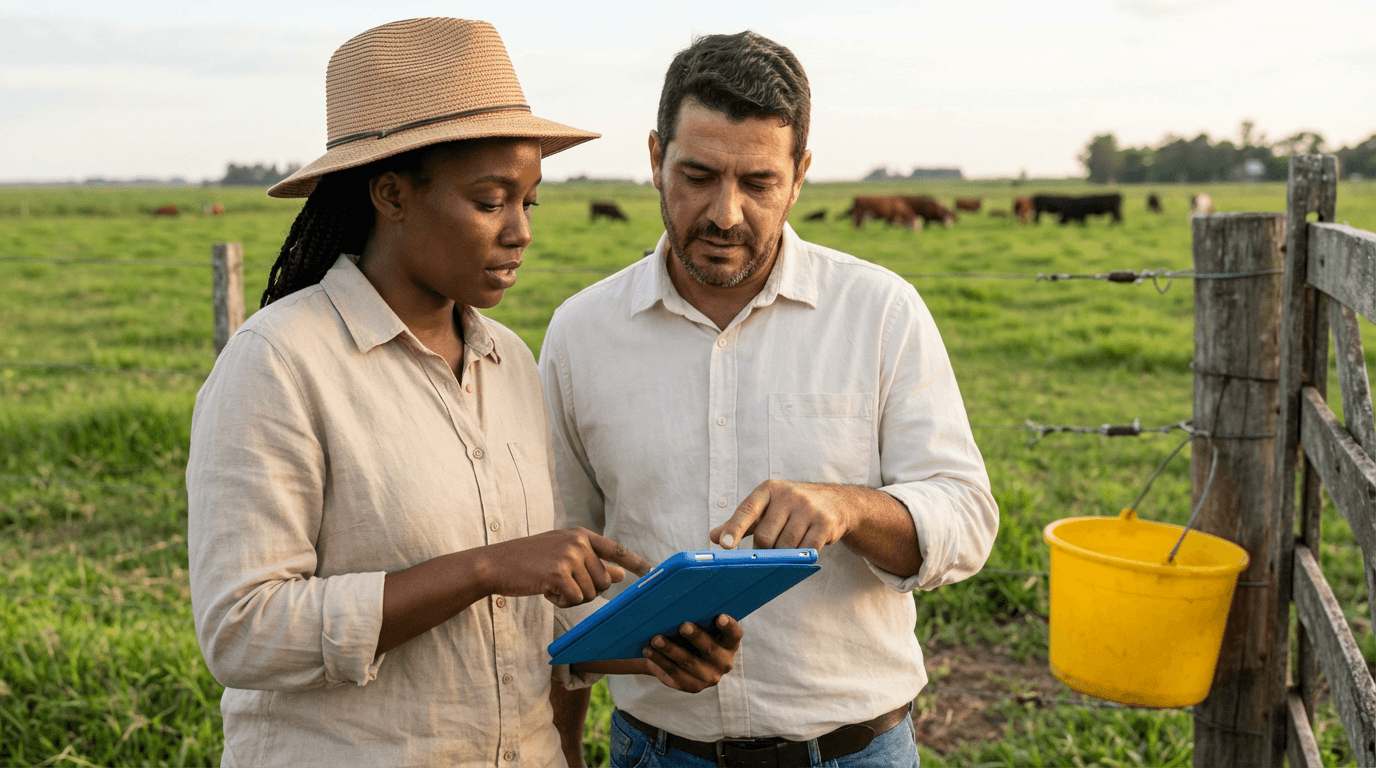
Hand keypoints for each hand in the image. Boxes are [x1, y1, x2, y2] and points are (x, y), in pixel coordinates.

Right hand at [480, 528, 650, 607]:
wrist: (496, 564)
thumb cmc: (529, 561)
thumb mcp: (562, 556)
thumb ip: (591, 562)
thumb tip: (621, 575)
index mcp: (581, 535)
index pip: (616, 549)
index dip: (635, 562)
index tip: (651, 571)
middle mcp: (578, 542)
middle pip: (605, 581)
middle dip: (589, 591)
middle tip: (564, 587)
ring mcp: (569, 556)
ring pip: (592, 593)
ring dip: (574, 598)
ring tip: (552, 586)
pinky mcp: (559, 573)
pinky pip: (576, 599)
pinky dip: (563, 602)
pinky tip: (546, 592)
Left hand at [641, 614, 742, 692]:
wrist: (680, 658)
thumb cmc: (692, 634)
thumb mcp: (700, 626)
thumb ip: (698, 616)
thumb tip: (679, 597)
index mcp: (730, 643)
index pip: (734, 634)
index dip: (729, 627)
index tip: (720, 618)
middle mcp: (723, 662)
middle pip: (710, 649)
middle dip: (696, 637)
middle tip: (683, 626)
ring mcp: (709, 677)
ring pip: (688, 662)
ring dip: (671, 649)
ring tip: (656, 639)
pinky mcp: (692, 686)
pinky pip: (674, 672)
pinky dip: (659, 660)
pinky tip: (648, 650)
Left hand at [710, 479, 853, 550]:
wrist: (834, 503)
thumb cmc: (791, 508)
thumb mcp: (765, 508)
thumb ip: (740, 522)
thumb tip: (714, 536)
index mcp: (768, 489)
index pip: (747, 510)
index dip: (734, 529)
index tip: (725, 546)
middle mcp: (788, 495)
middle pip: (765, 537)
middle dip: (765, 548)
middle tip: (771, 547)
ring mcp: (808, 508)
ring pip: (785, 546)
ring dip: (784, 553)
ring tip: (789, 544)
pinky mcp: (824, 523)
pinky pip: (806, 550)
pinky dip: (801, 555)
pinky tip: (805, 547)